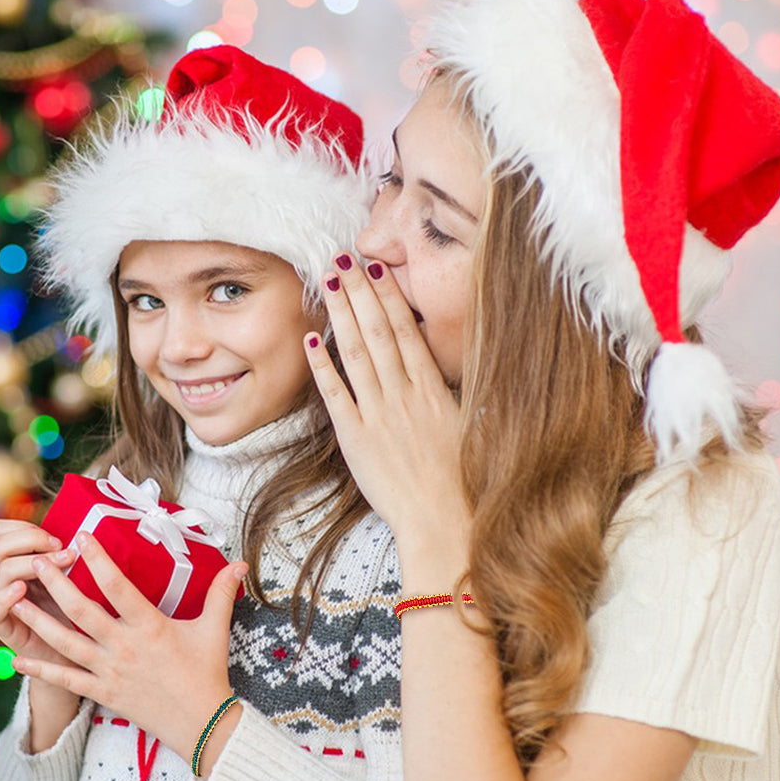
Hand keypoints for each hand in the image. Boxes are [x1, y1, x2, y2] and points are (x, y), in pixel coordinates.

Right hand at [0, 519, 75, 664]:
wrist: (72, 649)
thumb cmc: (74, 606)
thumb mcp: (72, 573)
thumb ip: (66, 552)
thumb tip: (84, 530)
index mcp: (14, 559)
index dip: (22, 527)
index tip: (55, 536)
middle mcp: (3, 577)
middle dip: (31, 539)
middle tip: (60, 547)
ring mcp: (0, 600)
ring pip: (0, 571)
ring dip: (30, 562)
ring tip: (61, 564)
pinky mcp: (3, 626)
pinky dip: (4, 597)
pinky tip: (21, 589)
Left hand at [9, 531, 245, 767]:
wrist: (201, 723)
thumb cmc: (207, 673)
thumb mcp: (214, 629)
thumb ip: (222, 592)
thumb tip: (241, 563)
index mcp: (150, 626)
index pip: (118, 587)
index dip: (99, 560)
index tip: (82, 537)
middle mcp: (124, 646)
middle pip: (82, 611)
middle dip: (57, 584)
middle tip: (38, 561)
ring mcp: (110, 671)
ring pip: (65, 643)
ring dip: (39, 621)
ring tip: (16, 600)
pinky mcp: (103, 693)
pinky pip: (66, 679)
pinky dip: (40, 669)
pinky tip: (17, 658)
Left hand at [304, 254, 468, 560]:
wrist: (444, 522)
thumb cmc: (461, 479)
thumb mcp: (467, 426)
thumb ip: (450, 391)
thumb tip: (438, 363)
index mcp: (433, 389)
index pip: (405, 331)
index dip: (387, 296)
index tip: (375, 268)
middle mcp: (404, 395)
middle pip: (377, 332)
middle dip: (358, 291)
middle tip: (341, 258)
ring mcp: (378, 415)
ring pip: (355, 354)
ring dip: (339, 314)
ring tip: (325, 282)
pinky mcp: (356, 439)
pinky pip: (336, 395)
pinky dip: (323, 367)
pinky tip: (312, 339)